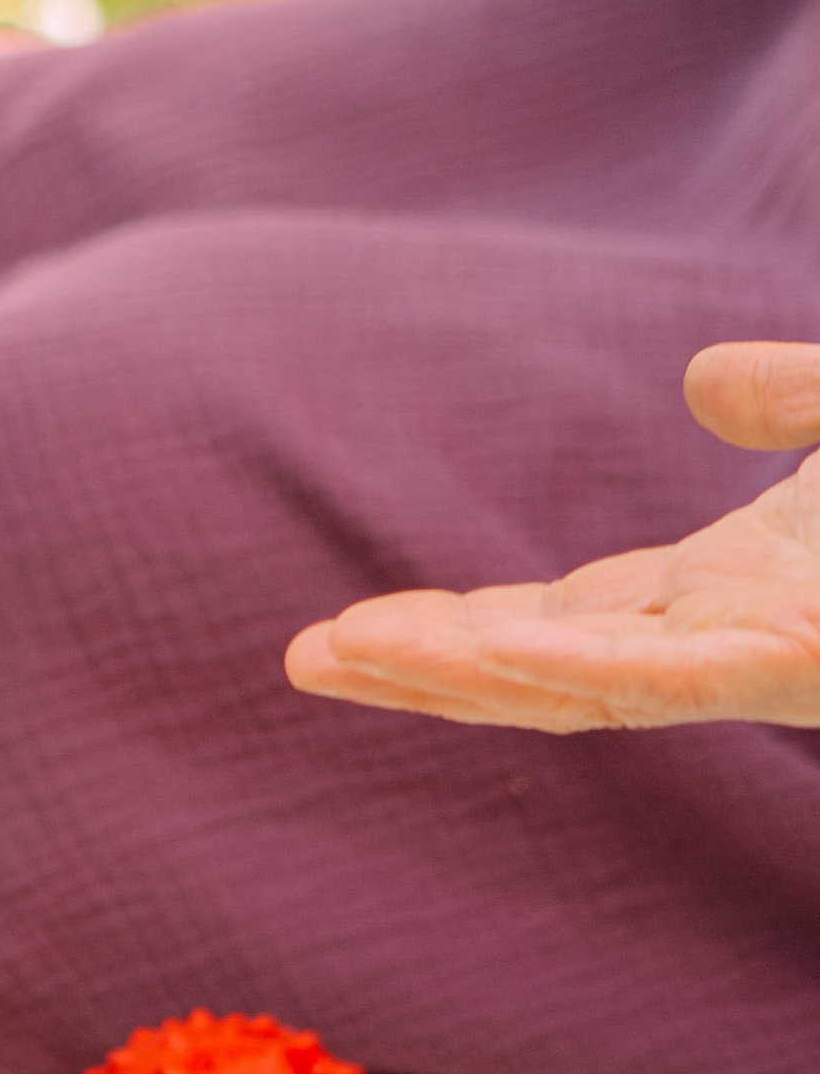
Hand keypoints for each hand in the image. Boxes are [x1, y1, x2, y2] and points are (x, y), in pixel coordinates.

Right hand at [284, 342, 819, 733]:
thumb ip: (793, 394)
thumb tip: (700, 382)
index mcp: (739, 597)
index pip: (570, 626)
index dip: (463, 628)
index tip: (360, 627)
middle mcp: (732, 643)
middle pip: (546, 671)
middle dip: (421, 668)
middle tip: (303, 659)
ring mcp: (763, 664)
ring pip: (581, 690)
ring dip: (456, 676)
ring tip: (336, 657)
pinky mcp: (799, 667)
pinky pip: (667, 680)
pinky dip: (571, 668)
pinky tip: (490, 646)